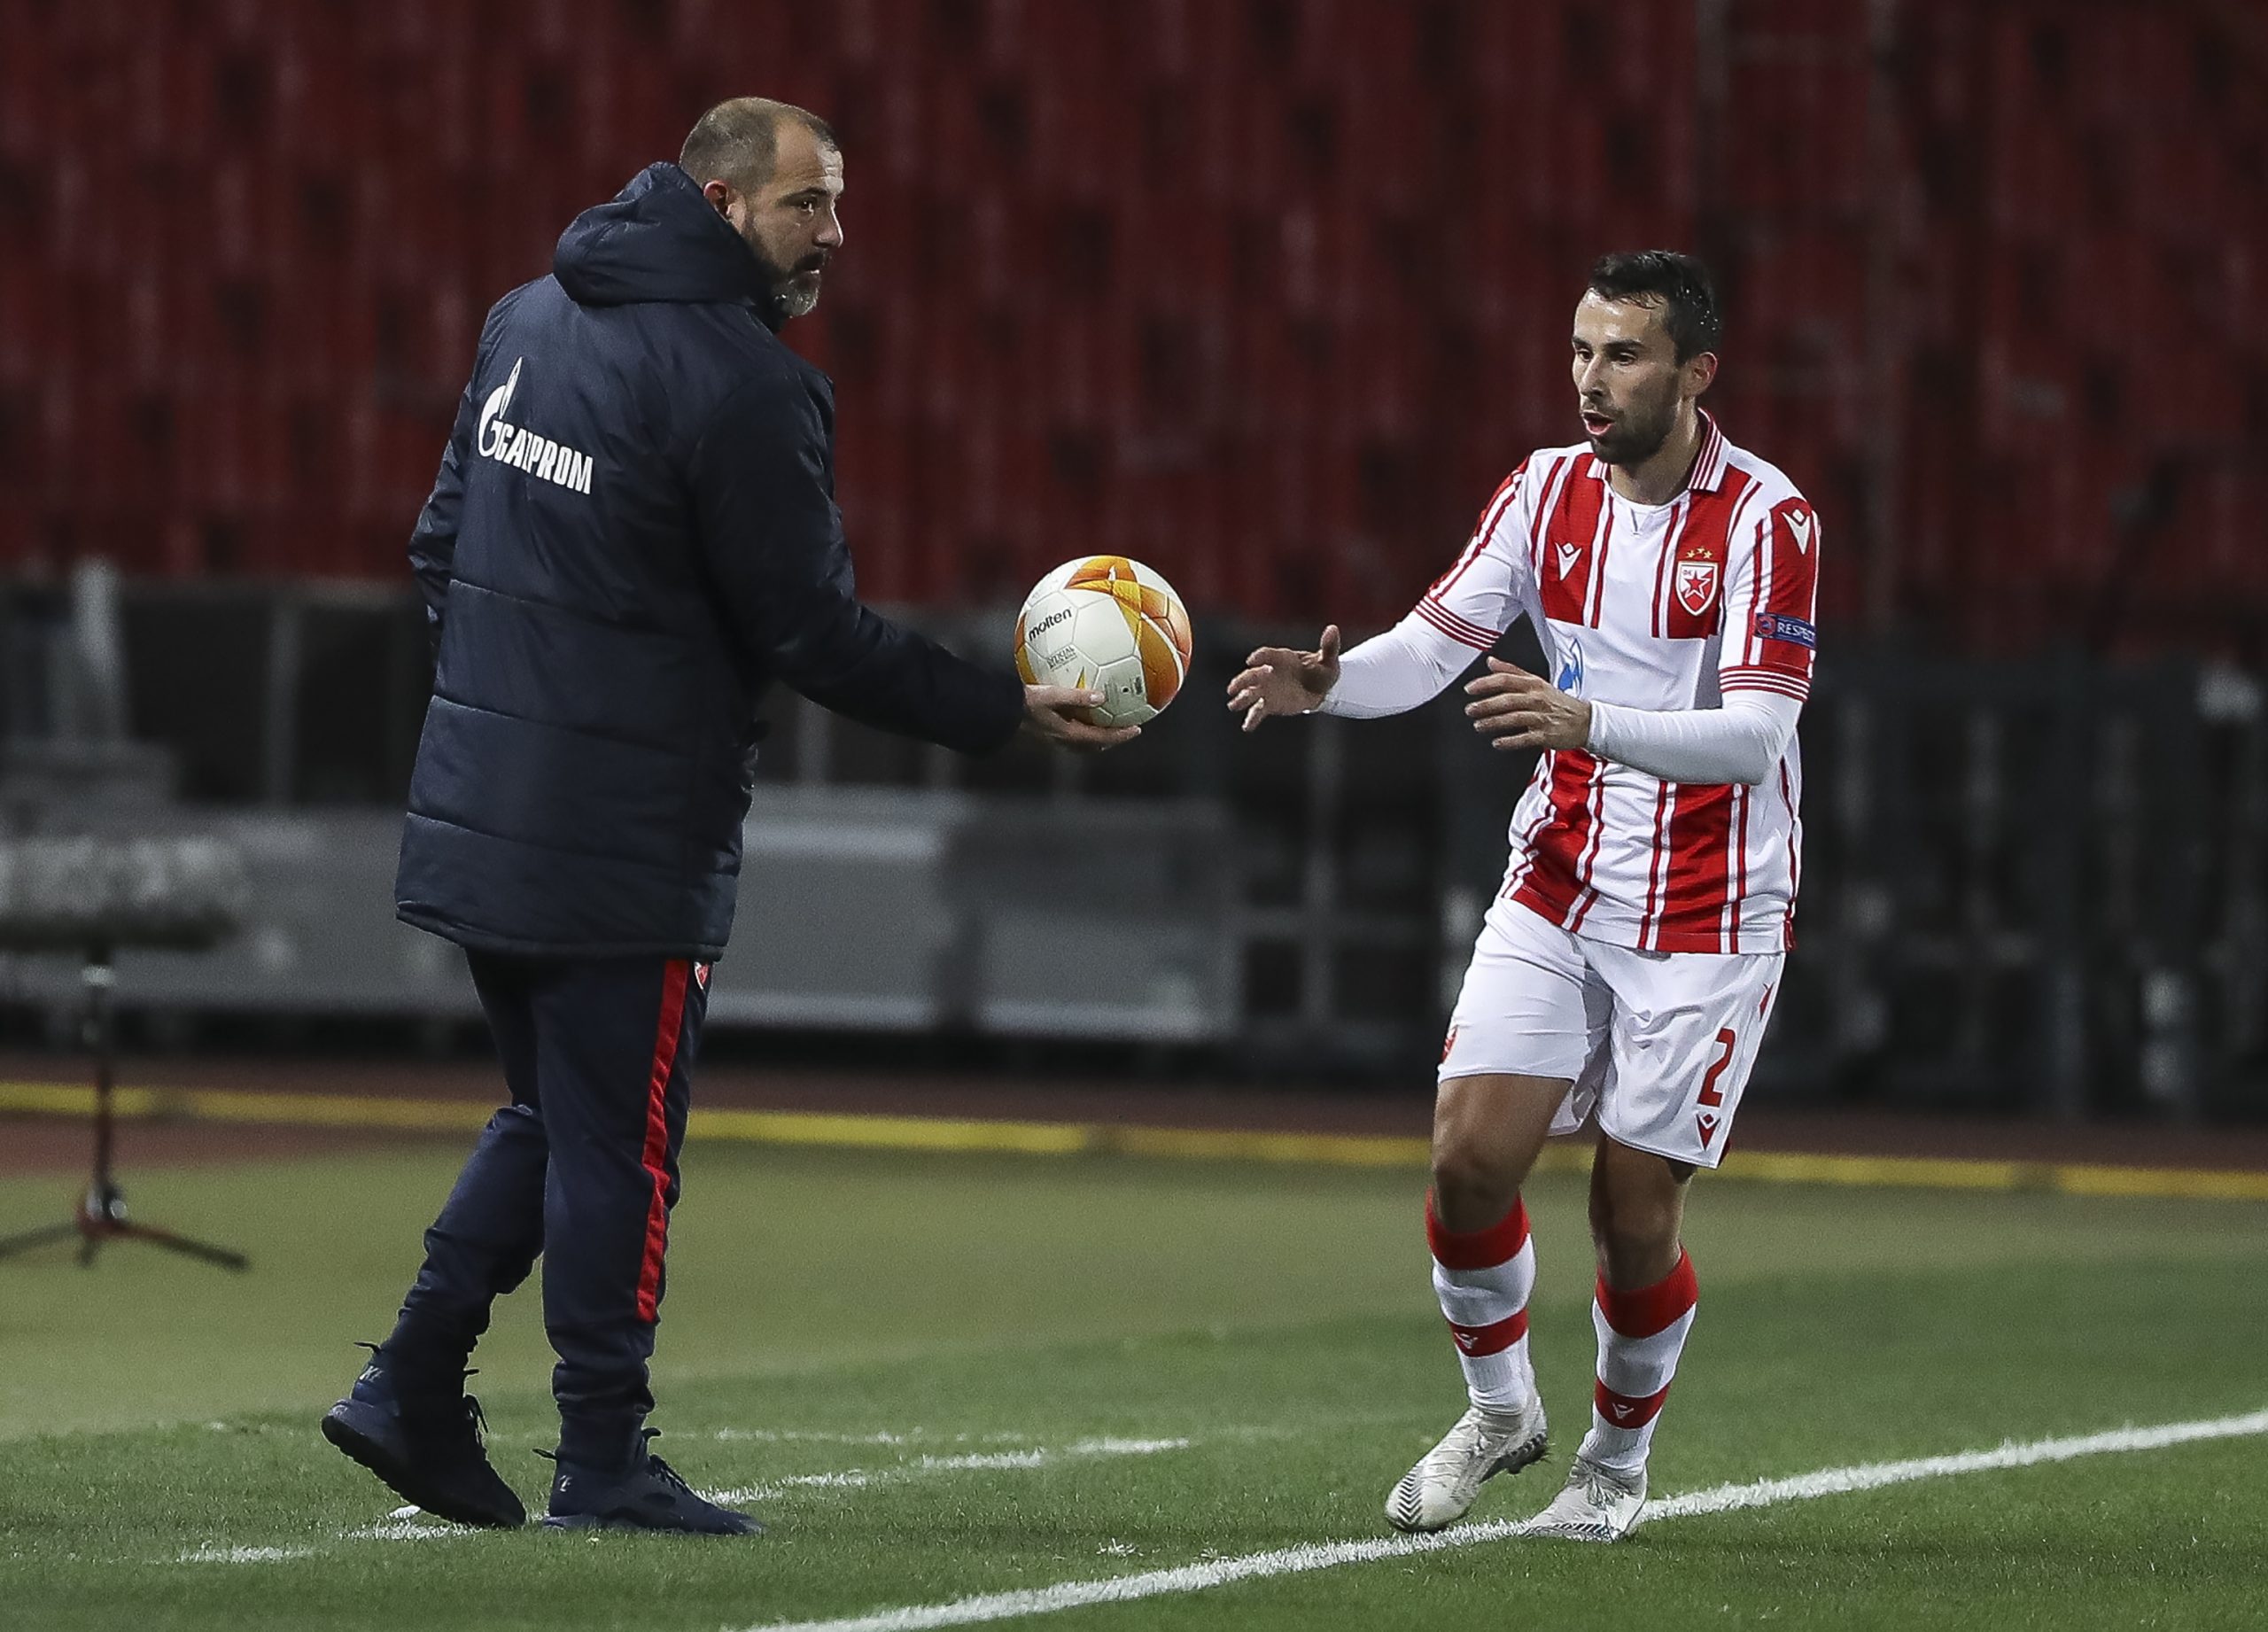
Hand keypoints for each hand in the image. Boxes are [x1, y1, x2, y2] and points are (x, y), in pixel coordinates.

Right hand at [1020, 685, 1141, 751]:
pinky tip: (1080, 716)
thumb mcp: (1051, 695)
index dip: (1121, 735)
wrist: (1001, 712)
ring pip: (1085, 744)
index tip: (1137, 729)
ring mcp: (1056, 740)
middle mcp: (1065, 741)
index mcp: (1069, 734)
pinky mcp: (1048, 734)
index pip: (1103, 738)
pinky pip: (1073, 735)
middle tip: (1126, 729)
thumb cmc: (1024, 703)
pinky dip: (1084, 730)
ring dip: (1099, 737)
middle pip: (1096, 745)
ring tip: (1107, 724)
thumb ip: (1076, 696)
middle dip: (1112, 739)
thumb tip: (1100, 696)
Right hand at [1225, 625, 1341, 731]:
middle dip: (1243, 680)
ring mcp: (1268, 689)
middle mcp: (1270, 672)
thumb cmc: (1322, 670)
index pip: (1267, 655)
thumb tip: (1333, 629)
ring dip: (1242, 698)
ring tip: (1233, 704)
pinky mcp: (1270, 703)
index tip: (1252, 660)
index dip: (1259, 657)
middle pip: (1252, 674)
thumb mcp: (1328, 659)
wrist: (1320, 688)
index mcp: (1282, 658)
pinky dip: (1252, 719)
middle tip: (1233, 687)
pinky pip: (1258, 711)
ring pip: (1251, 692)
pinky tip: (1246, 727)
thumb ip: (1329, 646)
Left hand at [1464, 658, 1591, 750]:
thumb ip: (1512, 671)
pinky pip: (1526, 738)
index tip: (1470, 689)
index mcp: (1533, 685)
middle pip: (1508, 699)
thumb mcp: (1537, 682)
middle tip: (1470, 710)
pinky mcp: (1546, 734)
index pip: (1506, 680)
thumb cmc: (1558, 702)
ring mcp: (1542, 717)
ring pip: (1515, 718)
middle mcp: (1537, 699)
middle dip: (1487, 704)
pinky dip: (1511, 741)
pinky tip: (1497, 742)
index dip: (1486, 683)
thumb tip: (1491, 662)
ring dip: (1494, 722)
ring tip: (1479, 725)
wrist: (1585, 720)